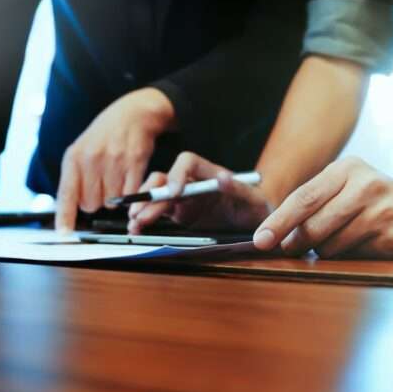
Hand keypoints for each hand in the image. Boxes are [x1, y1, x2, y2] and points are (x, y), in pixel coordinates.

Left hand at [55, 87, 174, 232]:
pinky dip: (130, 193)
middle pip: (91, 204)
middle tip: (101, 186)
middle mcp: (92, 159)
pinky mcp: (135, 162)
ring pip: (112, 202)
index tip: (64, 234)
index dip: (65, 216)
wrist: (132, 115)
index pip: (67, 194)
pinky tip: (128, 179)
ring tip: (115, 179)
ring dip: (114, 197)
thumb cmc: (104, 136)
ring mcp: (114, 161)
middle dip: (96, 201)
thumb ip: (75, 176)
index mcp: (74, 157)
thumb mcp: (81, 150)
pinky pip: (130, 194)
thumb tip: (72, 207)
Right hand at [128, 152, 271, 234]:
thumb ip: (240, 189)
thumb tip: (224, 179)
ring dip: (143, 207)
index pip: (188, 163)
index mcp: (210, 173)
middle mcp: (193, 183)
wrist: (257, 224)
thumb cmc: (258, 207)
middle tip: (140, 213)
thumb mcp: (254, 199)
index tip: (175, 193)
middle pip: (165, 180)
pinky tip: (137, 228)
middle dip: (151, 195)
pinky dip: (145, 219)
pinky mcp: (180, 215)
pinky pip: (158, 213)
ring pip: (157, 197)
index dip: (178, 174)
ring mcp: (184, 199)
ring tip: (135, 223)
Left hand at [251, 157, 392, 258]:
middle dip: (297, 242)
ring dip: (327, 251)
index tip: (261, 241)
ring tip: (342, 239)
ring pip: (333, 247)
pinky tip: (364, 245)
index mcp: (349, 168)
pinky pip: (356, 258)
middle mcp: (369, 187)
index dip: (279, 222)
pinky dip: (352, 257)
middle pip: (315, 227)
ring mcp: (386, 213)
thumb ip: (313, 202)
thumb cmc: (371, 196)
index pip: (305, 198)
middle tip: (293, 248)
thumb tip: (272, 235)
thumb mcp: (345, 183)